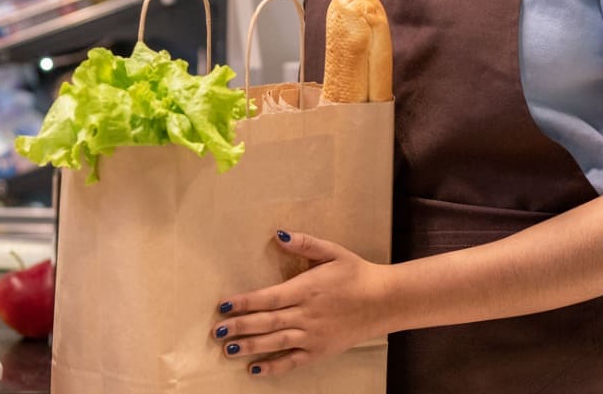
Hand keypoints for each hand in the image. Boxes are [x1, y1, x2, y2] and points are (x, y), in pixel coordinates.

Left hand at [211, 230, 391, 377]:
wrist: (385, 301)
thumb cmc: (356, 273)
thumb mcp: (332, 251)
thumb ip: (304, 243)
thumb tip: (278, 233)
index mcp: (306, 289)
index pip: (269, 298)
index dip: (246, 302)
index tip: (225, 305)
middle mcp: (307, 315)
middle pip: (268, 322)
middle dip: (241, 327)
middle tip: (217, 331)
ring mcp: (313, 335)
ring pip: (277, 343)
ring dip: (251, 346)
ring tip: (228, 350)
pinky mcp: (321, 350)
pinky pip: (294, 361)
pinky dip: (274, 366)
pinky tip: (255, 369)